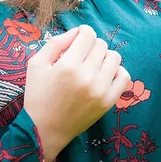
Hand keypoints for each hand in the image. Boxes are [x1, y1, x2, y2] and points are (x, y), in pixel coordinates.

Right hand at [24, 25, 130, 161]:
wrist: (44, 130)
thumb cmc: (37, 95)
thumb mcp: (36, 64)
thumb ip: (56, 43)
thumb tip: (77, 31)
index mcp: (68, 65)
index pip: (88, 34)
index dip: (83, 33)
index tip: (78, 40)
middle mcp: (87, 76)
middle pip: (101, 45)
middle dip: (91, 46)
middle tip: (81, 56)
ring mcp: (100, 90)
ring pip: (114, 57)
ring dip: (103, 57)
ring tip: (92, 66)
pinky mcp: (108, 102)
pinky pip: (124, 76)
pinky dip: (116, 71)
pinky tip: (104, 76)